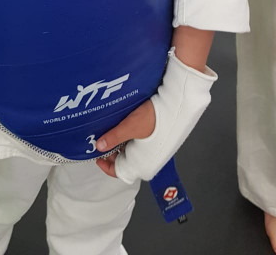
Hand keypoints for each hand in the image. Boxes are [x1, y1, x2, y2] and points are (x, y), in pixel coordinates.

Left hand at [96, 50, 217, 184]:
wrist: (179, 105)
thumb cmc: (155, 118)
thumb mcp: (130, 126)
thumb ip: (113, 138)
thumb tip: (98, 146)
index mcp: (142, 166)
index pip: (118, 172)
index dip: (105, 164)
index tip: (96, 154)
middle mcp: (149, 163)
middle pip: (125, 162)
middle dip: (112, 152)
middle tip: (103, 138)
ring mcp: (156, 154)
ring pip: (133, 152)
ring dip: (122, 143)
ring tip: (114, 130)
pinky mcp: (161, 144)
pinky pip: (141, 146)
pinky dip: (132, 139)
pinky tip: (128, 126)